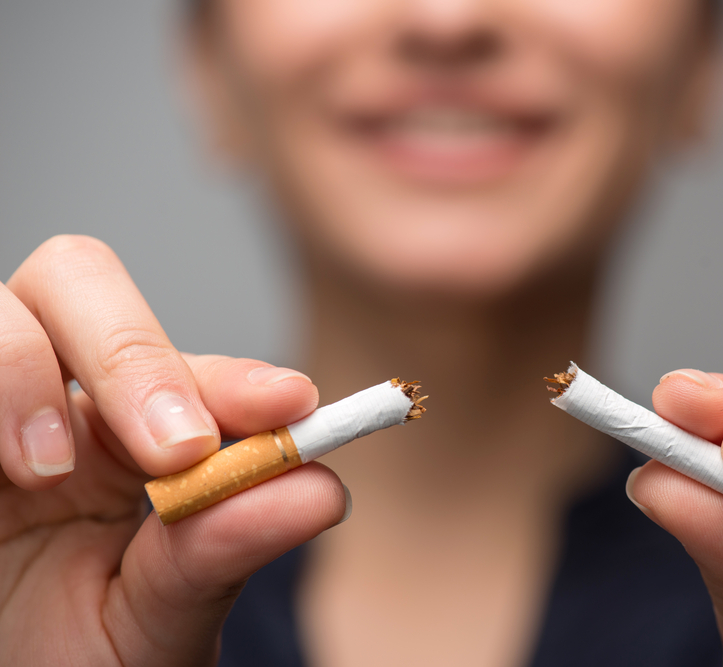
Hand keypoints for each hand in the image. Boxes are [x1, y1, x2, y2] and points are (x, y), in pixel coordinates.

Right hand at [0, 236, 347, 665]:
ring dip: (27, 370)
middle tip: (173, 449)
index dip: (235, 380)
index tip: (290, 405)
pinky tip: (2, 468)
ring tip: (45, 473)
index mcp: (130, 439)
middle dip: (136, 354)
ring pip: (7, 309)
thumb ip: (221, 555)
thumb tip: (321, 489)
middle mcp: (57, 403)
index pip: (188, 374)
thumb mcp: (156, 623)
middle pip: (85, 283)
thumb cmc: (73, 659)